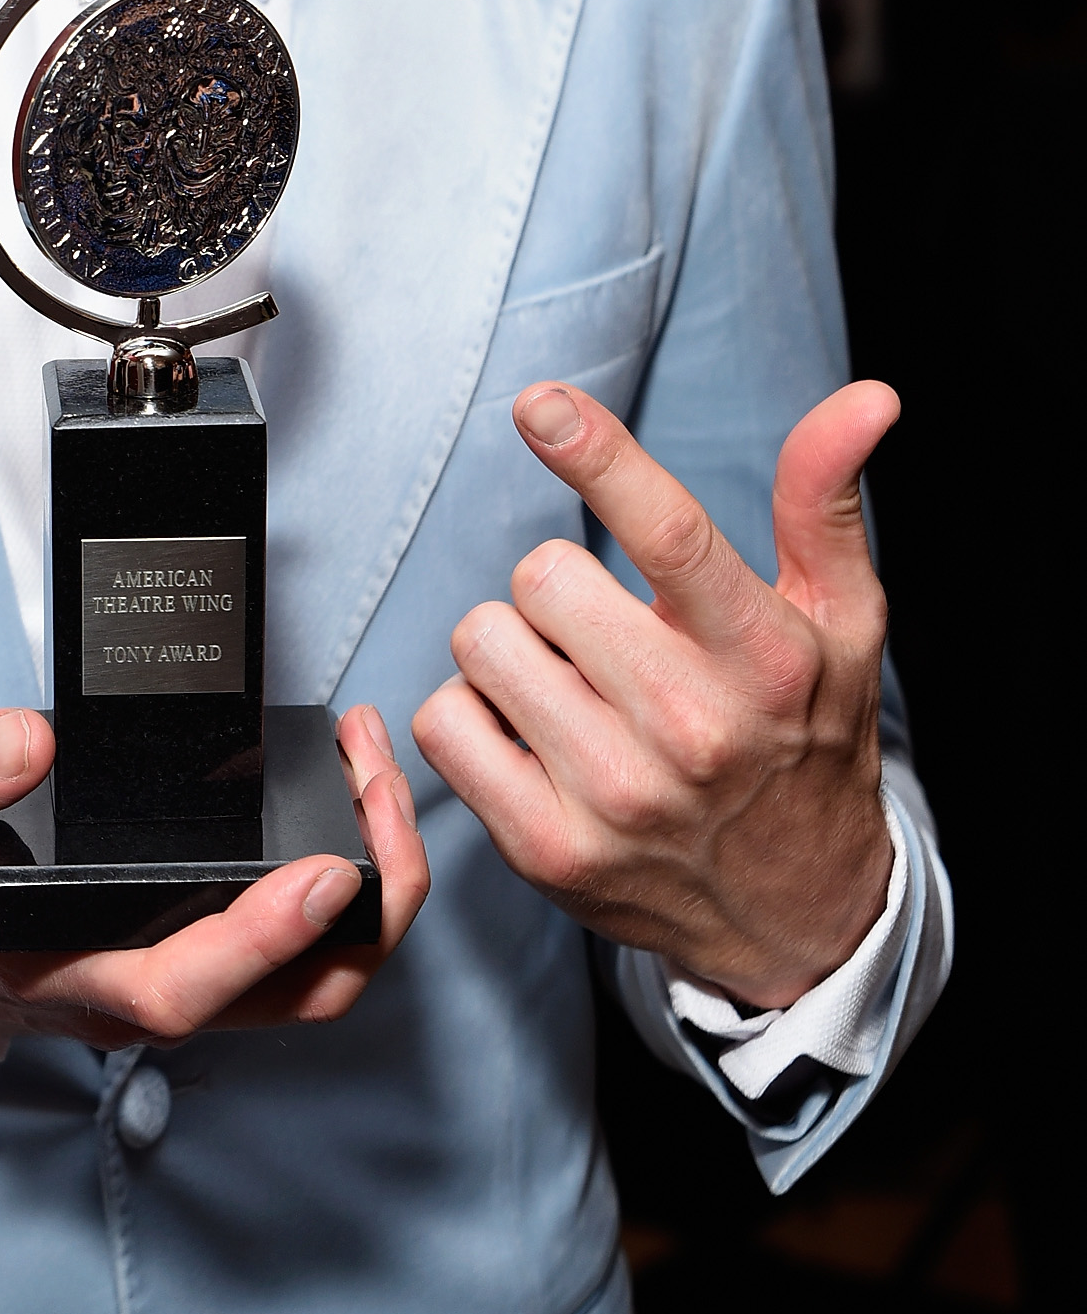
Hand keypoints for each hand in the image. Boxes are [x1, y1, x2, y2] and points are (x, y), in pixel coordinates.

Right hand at [0, 703, 428, 1053]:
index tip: (321, 871)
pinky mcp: (198, 953)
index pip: (182, 987)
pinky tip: (340, 798)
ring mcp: (177, 981)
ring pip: (315, 981)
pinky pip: (299, 950)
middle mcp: (136, 994)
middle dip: (366, 902)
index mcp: (63, 972)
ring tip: (374, 774)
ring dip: (371, 893)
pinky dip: (345, 884)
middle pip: (294, 997)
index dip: (262, 942)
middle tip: (378, 786)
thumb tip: (24, 741)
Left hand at [414, 379, 897, 1007]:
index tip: (540, 402)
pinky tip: (531, 737)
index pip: (671, 533)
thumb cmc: (806, 740)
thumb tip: (868, 397)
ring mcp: (615, 796)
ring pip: (482, 641)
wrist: (797, 917)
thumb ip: (825, 500)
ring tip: (573, 686)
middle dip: (559, 586)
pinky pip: (445, 722)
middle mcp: (691, 728)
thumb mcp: (840, 621)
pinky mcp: (547, 850)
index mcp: (763, 657)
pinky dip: (471, 715)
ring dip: (512, 648)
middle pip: (542, 575)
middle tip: (607, 633)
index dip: (598, 455)